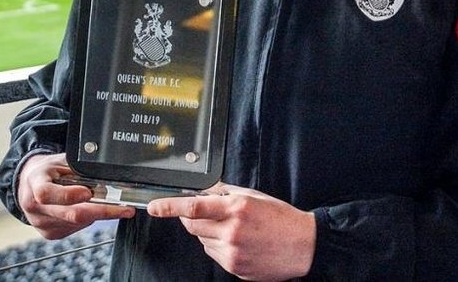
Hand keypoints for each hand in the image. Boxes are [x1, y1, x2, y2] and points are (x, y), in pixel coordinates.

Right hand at [16, 153, 135, 238]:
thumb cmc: (47, 171)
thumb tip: (104, 178)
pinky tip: (87, 208)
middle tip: (124, 209)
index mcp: (35, 184)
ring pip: (77, 223)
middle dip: (102, 211)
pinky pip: (75, 228)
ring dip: (96, 214)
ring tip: (107, 203)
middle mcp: (35, 207)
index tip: (88, 192)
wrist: (28, 184)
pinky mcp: (50, 234)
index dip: (69, 195)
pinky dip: (87, 219)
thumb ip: (77, 169)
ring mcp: (42, 224)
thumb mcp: (59, 162)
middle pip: (71, 214)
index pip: (47, 194)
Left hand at [147, 182, 315, 280]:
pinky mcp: (235, 268)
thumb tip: (202, 188)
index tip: (154, 206)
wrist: (304, 246)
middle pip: (192, 225)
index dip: (169, 206)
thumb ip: (224, 192)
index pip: (193, 206)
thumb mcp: (252, 196)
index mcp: (235, 208)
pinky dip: (218, 246)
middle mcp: (231, 232)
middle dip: (192, 217)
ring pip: (202, 241)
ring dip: (209, 233)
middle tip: (207, 213)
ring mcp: (232, 253)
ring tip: (234, 229)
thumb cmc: (280, 219)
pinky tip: (238, 242)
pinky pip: (214, 255)